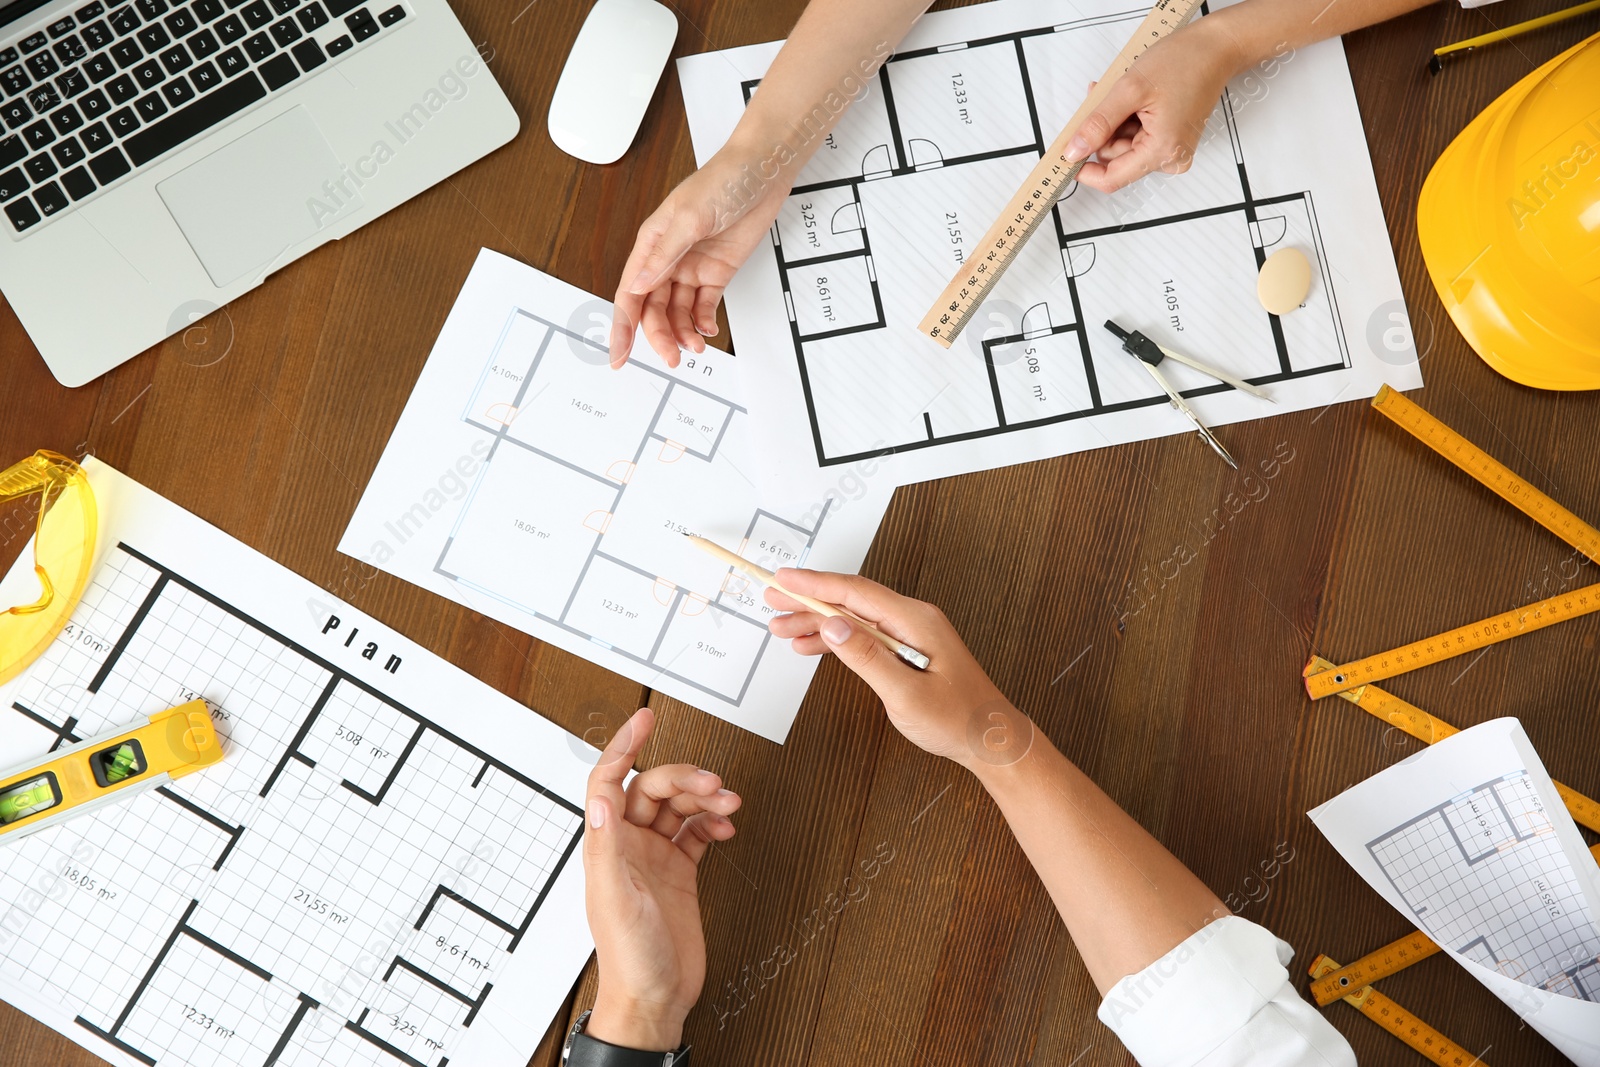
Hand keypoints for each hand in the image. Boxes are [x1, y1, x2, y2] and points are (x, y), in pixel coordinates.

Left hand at [583, 707, 740, 1050]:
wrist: (656, 998)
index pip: (609, 781)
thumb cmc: (629, 958)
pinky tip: (726, 827)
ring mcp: (655, 858)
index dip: (624, 746)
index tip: (644, 719)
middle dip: (685, 779)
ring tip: (728, 803)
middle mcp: (629, 847)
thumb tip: (600, 799)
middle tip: (713, 783)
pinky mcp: (679, 873)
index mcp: (607, 846)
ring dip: (705, 799)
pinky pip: (696, 833)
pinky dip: (713, 823)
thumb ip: (607, 848)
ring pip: (679, 807)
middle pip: (654, 789)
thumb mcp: (615, 899)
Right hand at [610, 143, 792, 368]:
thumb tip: (638, 286)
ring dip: (684, 332)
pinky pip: (704, 305)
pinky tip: (709, 330)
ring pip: (678, 312)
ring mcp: (692, 268)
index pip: (629, 293)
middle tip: (673, 358)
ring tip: (697, 346)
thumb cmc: (722, 181)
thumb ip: (664, 254)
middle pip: (653, 309)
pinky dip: (704, 321)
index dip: (622, 327)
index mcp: (651, 244)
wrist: (763, 172)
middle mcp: (668, 259)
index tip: (619, 356)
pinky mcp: (717, 273)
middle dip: (660, 336)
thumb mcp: (690, 217)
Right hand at [765, 570, 1028, 770]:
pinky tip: (813, 645)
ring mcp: (910, 633)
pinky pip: (864, 634)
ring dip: (817, 621)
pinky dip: (836, 638)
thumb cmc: (958, 720)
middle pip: (851, 599)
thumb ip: (867, 658)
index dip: (815, 584)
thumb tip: (833, 625)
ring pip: (854, 617)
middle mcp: (913, 619)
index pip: (855, 593)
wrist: (990, 738)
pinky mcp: (907, 648)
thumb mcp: (906, 694)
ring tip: (783, 628)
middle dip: (808, 598)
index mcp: (915, 621)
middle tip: (773, 600)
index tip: (784, 579)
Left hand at [1063, 19, 1241, 192]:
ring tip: (1122, 93)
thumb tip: (1074, 151)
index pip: (1111, 179)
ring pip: (1123, 146)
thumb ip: (1098, 124)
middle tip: (1102, 100)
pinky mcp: (1171, 140)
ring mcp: (1171, 150)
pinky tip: (1131, 98)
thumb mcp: (1130, 90)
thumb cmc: (1184, 62)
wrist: (1215, 49)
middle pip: (1115, 159)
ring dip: (1113, 121)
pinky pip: (1136, 137)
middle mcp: (1170, 158)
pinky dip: (1126, 119)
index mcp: (1162, 151)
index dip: (1084, 170)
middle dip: (1102, 131)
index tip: (1066, 156)